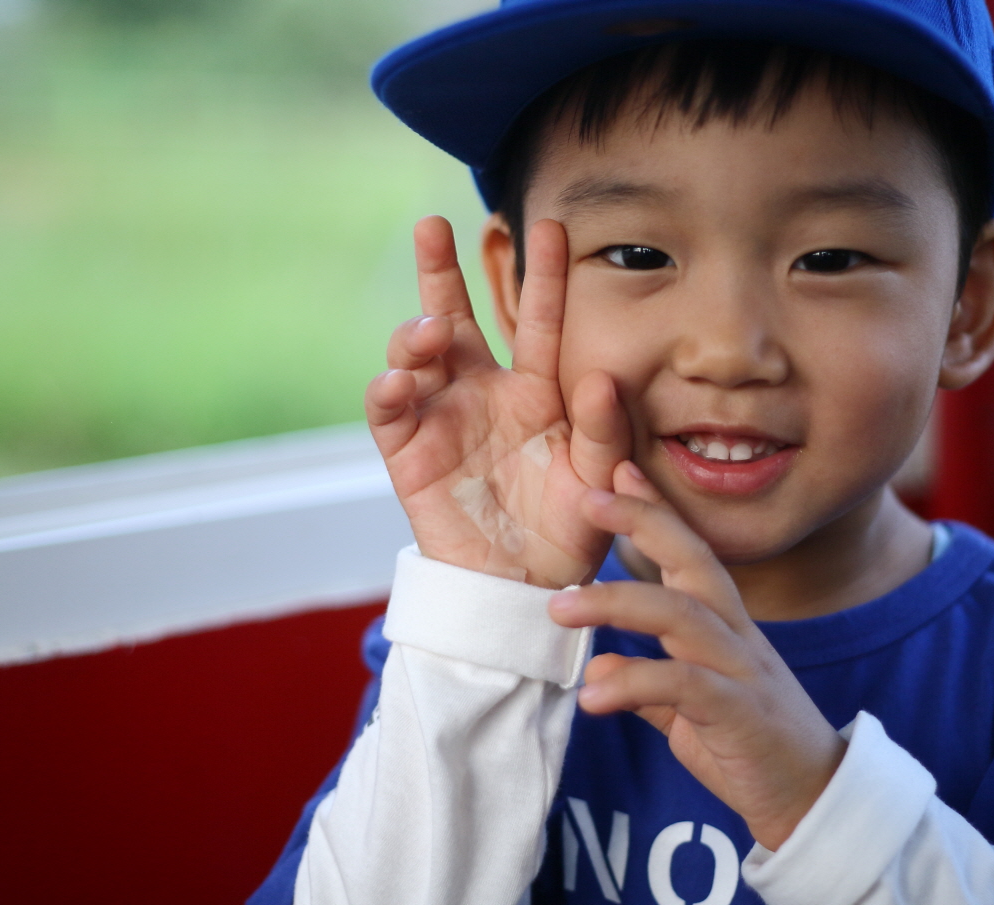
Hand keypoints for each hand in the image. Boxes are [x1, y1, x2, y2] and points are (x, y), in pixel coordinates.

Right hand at [365, 216, 629, 588]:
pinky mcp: (409, 456)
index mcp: (535, 392)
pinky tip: (400, 379)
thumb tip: (598, 376)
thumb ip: (606, 432)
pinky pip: (389, 413)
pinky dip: (387, 390)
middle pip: (454, 319)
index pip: (538, 323)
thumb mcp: (602, 479)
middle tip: (432, 223)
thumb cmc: (572, 532)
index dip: (542, 277)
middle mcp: (483, 394)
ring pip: (414, 357)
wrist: (529, 591)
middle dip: (440, 272)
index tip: (549, 225)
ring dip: (414, 334)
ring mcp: (442, 421)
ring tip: (430, 331)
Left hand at [548, 463, 846, 848]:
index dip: (654, 511)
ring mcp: (740, 669)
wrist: (811, 801)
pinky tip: (591, 698)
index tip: (616, 472)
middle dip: (643, 521)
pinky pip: (683, 685)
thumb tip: (598, 669)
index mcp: (723, 625)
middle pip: (692, 559)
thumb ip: (647, 686)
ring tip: (559, 607)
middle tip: (587, 497)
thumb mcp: (689, 711)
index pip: (688, 552)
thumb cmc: (750, 746)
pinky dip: (634, 684)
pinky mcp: (740, 712)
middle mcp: (735, 634)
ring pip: (680, 613)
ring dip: (616, 603)